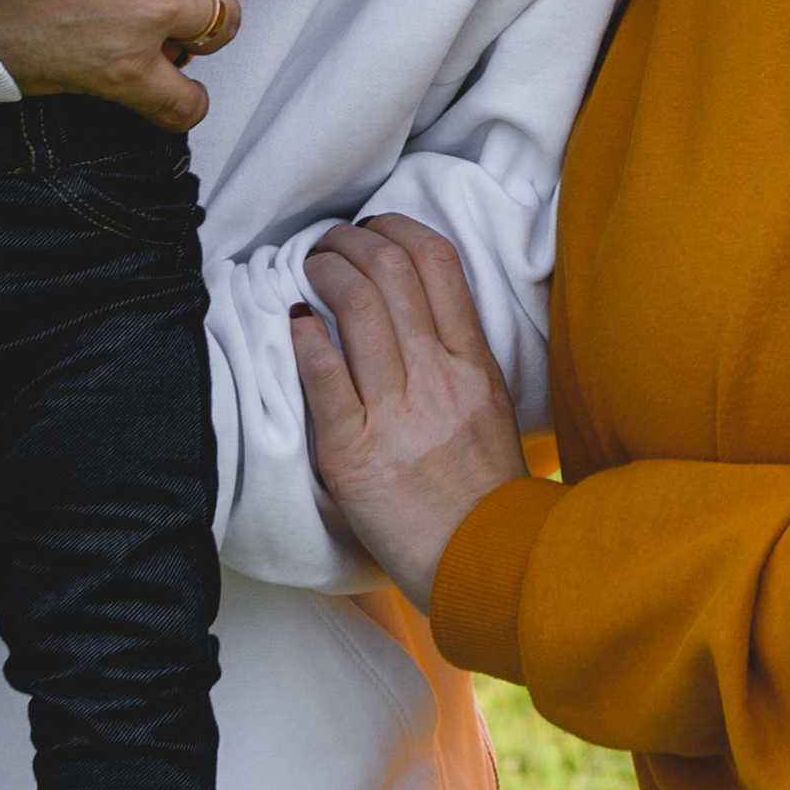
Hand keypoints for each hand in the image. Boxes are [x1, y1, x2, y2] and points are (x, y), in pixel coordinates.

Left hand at [291, 213, 529, 604]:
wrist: (480, 562)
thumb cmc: (483, 492)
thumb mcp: (493, 409)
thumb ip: (461, 358)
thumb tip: (426, 311)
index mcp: (473, 363)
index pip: (437, 262)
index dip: (396, 227)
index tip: (373, 227)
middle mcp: (437, 377)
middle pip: (392, 270)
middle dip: (352, 240)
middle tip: (327, 243)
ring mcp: (397, 412)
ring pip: (360, 307)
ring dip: (326, 272)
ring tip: (308, 270)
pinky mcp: (355, 453)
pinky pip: (325, 377)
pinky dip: (306, 338)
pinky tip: (295, 322)